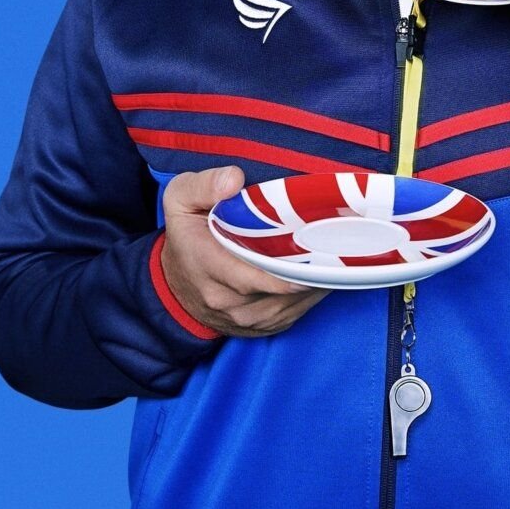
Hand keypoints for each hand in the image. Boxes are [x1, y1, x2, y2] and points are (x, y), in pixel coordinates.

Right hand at [158, 166, 330, 336]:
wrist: (174, 288)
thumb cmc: (185, 238)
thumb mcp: (180, 201)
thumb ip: (204, 185)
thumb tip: (235, 180)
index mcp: (209, 266)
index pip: (252, 277)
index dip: (287, 270)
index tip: (316, 255)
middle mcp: (227, 300)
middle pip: (280, 290)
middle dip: (309, 270)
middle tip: (335, 247)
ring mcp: (245, 319)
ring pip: (293, 304)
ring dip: (314, 283)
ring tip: (332, 256)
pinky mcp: (260, 329)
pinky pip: (295, 314)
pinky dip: (310, 295)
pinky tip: (320, 274)